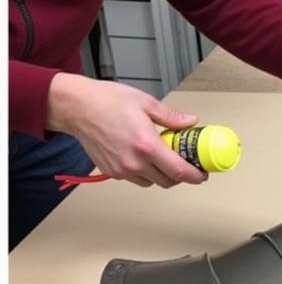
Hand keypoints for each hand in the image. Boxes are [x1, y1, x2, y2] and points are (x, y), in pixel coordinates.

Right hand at [46, 74, 206, 188]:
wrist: (78, 108)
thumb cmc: (107, 101)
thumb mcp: (147, 103)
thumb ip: (171, 117)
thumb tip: (190, 122)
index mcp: (146, 145)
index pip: (178, 171)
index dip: (195, 176)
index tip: (203, 174)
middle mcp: (133, 162)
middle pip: (167, 181)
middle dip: (181, 175)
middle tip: (188, 162)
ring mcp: (120, 169)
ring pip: (151, 182)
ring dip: (163, 174)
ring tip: (166, 156)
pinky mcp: (110, 171)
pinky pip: (135, 178)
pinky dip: (145, 172)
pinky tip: (146, 156)